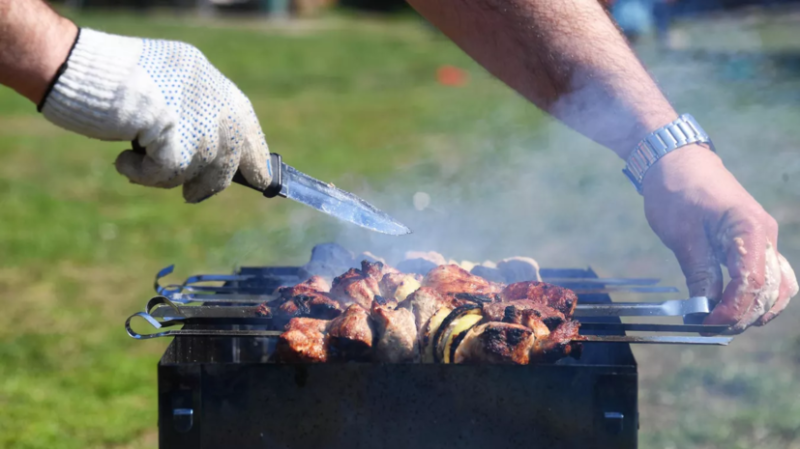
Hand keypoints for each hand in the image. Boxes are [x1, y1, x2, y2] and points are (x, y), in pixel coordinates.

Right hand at [39, 28, 270, 202]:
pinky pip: (168, 176)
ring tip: (136, 161)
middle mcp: (212, 97)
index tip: (260, 178)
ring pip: (201, 170)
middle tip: (192, 196)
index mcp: (210, 80)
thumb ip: (193, 114)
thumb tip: (217, 159)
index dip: (254, 155)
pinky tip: (123, 160)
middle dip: (214, 182)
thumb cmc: (111, 78)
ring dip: (167, 177)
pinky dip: (142, 175)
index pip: (245, 123)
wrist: (75, 66)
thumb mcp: (167, 89)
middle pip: (232, 154)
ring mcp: (197, 117)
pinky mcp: (175, 137)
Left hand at [642, 144, 797, 332]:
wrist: (676, 160)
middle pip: (769, 291)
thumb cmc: (676, 191)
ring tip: (722, 322)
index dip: (731, 311)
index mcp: (750, 230)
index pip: (752, 284)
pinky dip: (756, 296)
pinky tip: (733, 307)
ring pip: (778, 287)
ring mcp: (764, 239)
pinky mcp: (754, 242)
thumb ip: (699, 273)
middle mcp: (766, 236)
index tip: (705, 324)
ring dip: (755, 309)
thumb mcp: (682, 235)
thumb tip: (705, 310)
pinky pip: (769, 275)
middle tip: (709, 329)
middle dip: (743, 316)